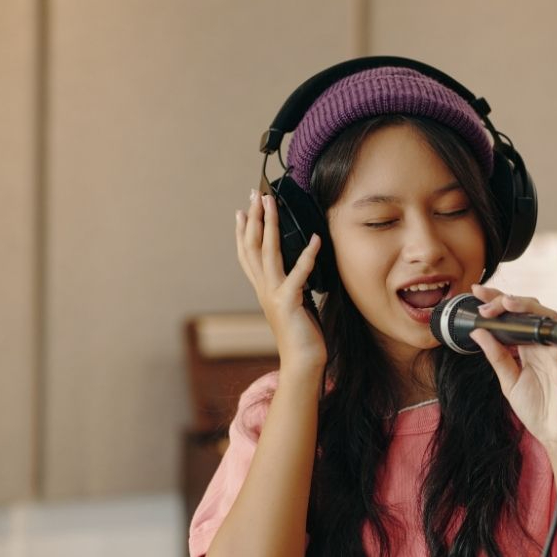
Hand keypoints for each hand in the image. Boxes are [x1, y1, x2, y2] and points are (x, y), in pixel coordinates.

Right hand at [236, 190, 325, 368]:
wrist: (303, 362)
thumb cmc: (303, 333)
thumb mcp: (295, 302)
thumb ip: (292, 284)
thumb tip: (299, 266)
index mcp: (263, 289)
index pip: (247, 254)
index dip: (243, 232)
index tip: (241, 210)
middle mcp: (264, 289)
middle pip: (253, 247)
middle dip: (253, 218)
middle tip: (254, 194)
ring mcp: (274, 295)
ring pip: (268, 253)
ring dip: (269, 226)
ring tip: (271, 203)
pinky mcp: (289, 302)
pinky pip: (299, 273)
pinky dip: (307, 255)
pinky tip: (315, 238)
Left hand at [467, 284, 556, 466]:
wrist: (556, 436)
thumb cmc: (538, 409)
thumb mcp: (508, 381)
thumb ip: (496, 356)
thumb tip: (477, 332)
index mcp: (528, 347)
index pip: (513, 316)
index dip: (497, 301)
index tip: (476, 291)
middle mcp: (543, 345)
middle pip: (529, 310)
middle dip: (506, 300)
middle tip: (484, 302)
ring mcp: (556, 353)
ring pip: (546, 318)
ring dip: (526, 307)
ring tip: (505, 303)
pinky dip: (545, 333)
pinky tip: (528, 327)